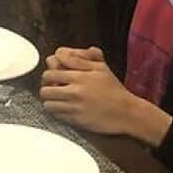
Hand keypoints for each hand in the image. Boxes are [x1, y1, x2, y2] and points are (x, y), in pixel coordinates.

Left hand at [39, 47, 171, 146]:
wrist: (127, 113)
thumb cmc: (114, 90)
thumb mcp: (101, 69)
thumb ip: (82, 58)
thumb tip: (65, 52)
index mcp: (80, 76)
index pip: (51, 68)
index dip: (50, 71)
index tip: (54, 75)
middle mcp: (75, 91)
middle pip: (45, 87)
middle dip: (47, 86)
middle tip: (53, 88)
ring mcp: (75, 106)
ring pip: (48, 103)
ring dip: (50, 101)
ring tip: (57, 100)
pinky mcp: (76, 120)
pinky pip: (56, 115)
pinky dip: (58, 112)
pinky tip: (65, 109)